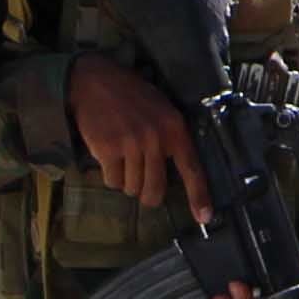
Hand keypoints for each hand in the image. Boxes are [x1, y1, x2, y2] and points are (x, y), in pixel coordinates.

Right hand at [62, 55, 195, 209]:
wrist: (95, 81)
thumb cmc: (130, 97)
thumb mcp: (161, 110)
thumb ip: (170, 138)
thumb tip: (172, 176)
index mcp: (174, 128)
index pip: (192, 168)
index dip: (199, 196)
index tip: (204, 217)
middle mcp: (155, 138)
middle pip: (154, 189)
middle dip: (147, 194)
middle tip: (141, 186)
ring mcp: (131, 144)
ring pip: (131, 187)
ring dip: (125, 181)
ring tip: (121, 158)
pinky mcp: (108, 149)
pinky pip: (112, 181)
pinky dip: (109, 174)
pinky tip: (108, 154)